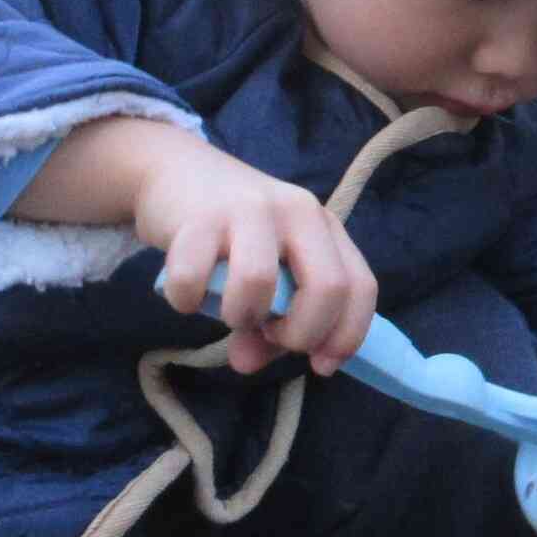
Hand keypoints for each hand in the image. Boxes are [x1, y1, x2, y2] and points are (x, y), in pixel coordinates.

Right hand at [15, 117, 375, 376]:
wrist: (176, 171)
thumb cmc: (232, 233)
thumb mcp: (266, 274)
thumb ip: (268, 325)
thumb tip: (249, 363)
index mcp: (325, 226)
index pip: (361, 287)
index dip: (347, 336)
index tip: (322, 365)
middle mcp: (298, 211)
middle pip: (327, 288)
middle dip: (301, 333)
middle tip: (270, 335)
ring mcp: (250, 209)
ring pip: (260, 283)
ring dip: (242, 317)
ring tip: (229, 312)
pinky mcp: (199, 216)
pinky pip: (195, 279)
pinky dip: (188, 301)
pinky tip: (187, 295)